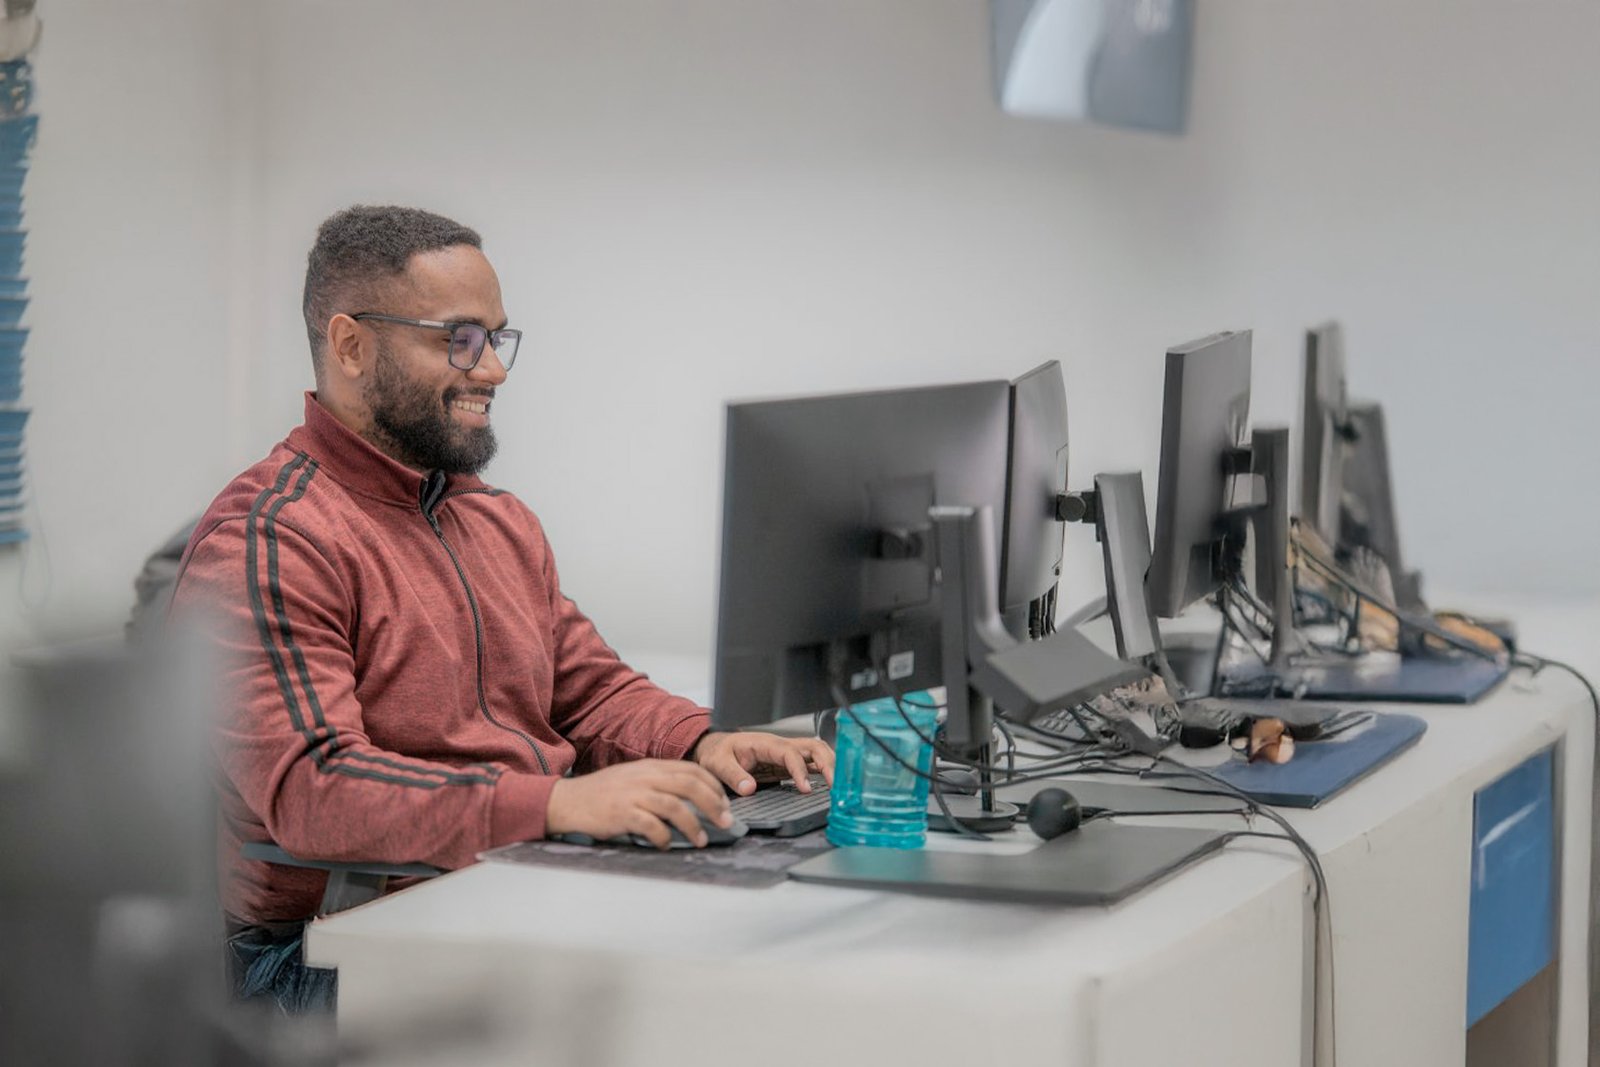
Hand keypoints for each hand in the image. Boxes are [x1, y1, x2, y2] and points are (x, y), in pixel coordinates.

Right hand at [545, 759, 732, 849]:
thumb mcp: (633, 779)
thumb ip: (659, 783)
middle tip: (725, 822)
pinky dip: (663, 837)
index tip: (725, 803)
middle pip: (689, 785)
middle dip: (713, 804)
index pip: (692, 769)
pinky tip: (665, 844)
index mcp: (650, 766)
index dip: (713, 786)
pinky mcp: (621, 813)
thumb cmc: (602, 794)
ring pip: (675, 805)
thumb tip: (691, 798)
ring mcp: (633, 794)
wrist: (568, 801)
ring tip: (701, 840)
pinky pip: (651, 825)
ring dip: (693, 825)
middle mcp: (645, 777)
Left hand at [691, 731, 834, 796]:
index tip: (805, 788)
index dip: (800, 770)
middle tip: (836, 786)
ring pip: (817, 753)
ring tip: (839, 787)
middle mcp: (781, 746)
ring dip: (831, 766)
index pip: (791, 753)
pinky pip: (812, 764)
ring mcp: (787, 754)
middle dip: (828, 764)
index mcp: (766, 743)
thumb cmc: (719, 752)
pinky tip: (831, 785)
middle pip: (814, 747)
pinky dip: (825, 772)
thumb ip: (733, 775)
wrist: (717, 748)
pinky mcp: (788, 765)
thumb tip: (749, 788)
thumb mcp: (718, 763)